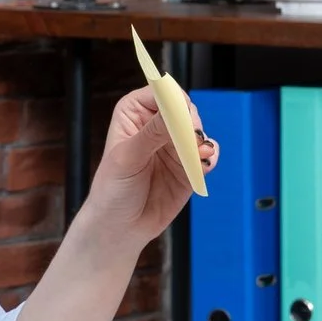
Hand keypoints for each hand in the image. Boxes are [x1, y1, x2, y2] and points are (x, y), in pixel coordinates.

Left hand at [82, 86, 217, 245]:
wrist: (120, 227)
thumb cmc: (113, 189)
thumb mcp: (128, 158)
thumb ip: (153, 133)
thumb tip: (176, 113)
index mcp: (134, 112)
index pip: (160, 92)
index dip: (173, 101)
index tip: (181, 116)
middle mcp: (156, 124)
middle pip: (185, 109)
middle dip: (191, 124)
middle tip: (190, 139)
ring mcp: (174, 144)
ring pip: (199, 130)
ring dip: (202, 142)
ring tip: (198, 154)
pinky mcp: (188, 164)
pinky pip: (208, 153)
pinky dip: (209, 157)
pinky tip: (202, 166)